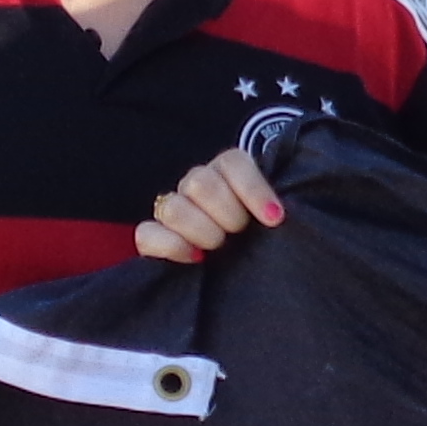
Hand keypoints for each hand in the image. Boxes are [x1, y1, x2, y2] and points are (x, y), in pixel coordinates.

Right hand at [135, 144, 285, 263]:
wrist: (246, 262)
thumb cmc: (264, 237)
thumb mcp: (276, 219)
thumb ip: (277, 209)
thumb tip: (279, 214)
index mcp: (227, 172)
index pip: (232, 163)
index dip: (252, 189)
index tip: (274, 218)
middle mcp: (197, 185)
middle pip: (199, 183)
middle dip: (227, 214)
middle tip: (241, 233)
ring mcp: (173, 209)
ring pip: (173, 207)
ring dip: (201, 230)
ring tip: (218, 248)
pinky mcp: (154, 237)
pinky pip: (147, 234)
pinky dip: (170, 246)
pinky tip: (195, 258)